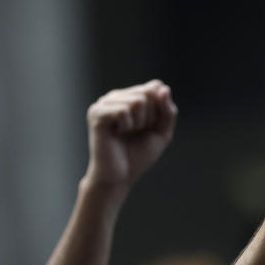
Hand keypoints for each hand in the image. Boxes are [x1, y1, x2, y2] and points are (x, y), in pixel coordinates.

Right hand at [83, 80, 177, 198]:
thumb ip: (167, 111)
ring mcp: (104, 103)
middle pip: (147, 94)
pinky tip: (117, 134)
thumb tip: (162, 88)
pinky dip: (127, 126)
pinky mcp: (97, 114)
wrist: (120, 177)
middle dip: (150, 118)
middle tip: (136, 132)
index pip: (155, 87)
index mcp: (129, 97)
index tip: (149, 127)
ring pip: (137, 101)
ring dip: (138, 123)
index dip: (159, 110)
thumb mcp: (162, 133)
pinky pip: (123, 111)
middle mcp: (115, 96)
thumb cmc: (138, 156)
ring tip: (126, 134)